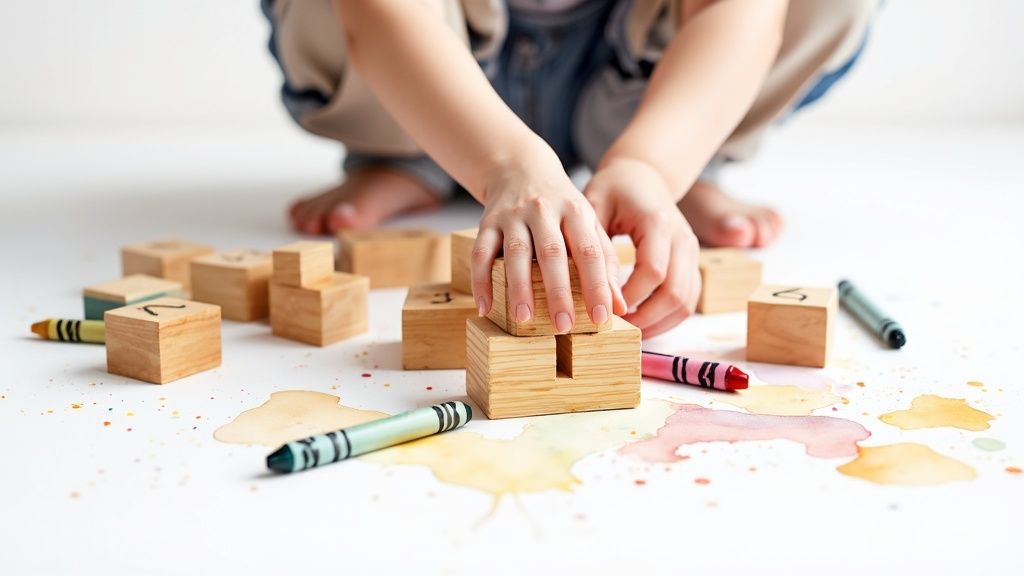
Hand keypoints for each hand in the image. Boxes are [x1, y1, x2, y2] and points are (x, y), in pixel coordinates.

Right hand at [472, 147, 626, 332]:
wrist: (521, 167)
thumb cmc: (561, 206)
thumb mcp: (588, 223)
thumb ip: (604, 262)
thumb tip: (620, 306)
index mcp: (575, 212)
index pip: (589, 251)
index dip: (597, 285)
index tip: (602, 317)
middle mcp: (544, 211)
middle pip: (552, 253)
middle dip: (558, 291)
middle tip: (563, 325)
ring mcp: (513, 215)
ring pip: (516, 253)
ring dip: (518, 287)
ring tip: (523, 319)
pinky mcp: (487, 221)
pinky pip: (481, 252)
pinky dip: (480, 280)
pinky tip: (485, 307)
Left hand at [585, 157, 700, 336]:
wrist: (643, 175)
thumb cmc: (613, 189)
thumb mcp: (595, 209)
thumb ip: (599, 250)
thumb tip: (604, 295)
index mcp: (658, 223)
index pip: (653, 272)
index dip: (630, 297)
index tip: (604, 309)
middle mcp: (683, 238)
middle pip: (675, 293)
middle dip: (645, 318)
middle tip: (615, 328)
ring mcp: (692, 252)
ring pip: (686, 302)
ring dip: (658, 322)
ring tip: (627, 329)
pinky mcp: (693, 263)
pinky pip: (689, 300)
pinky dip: (668, 317)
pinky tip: (642, 322)